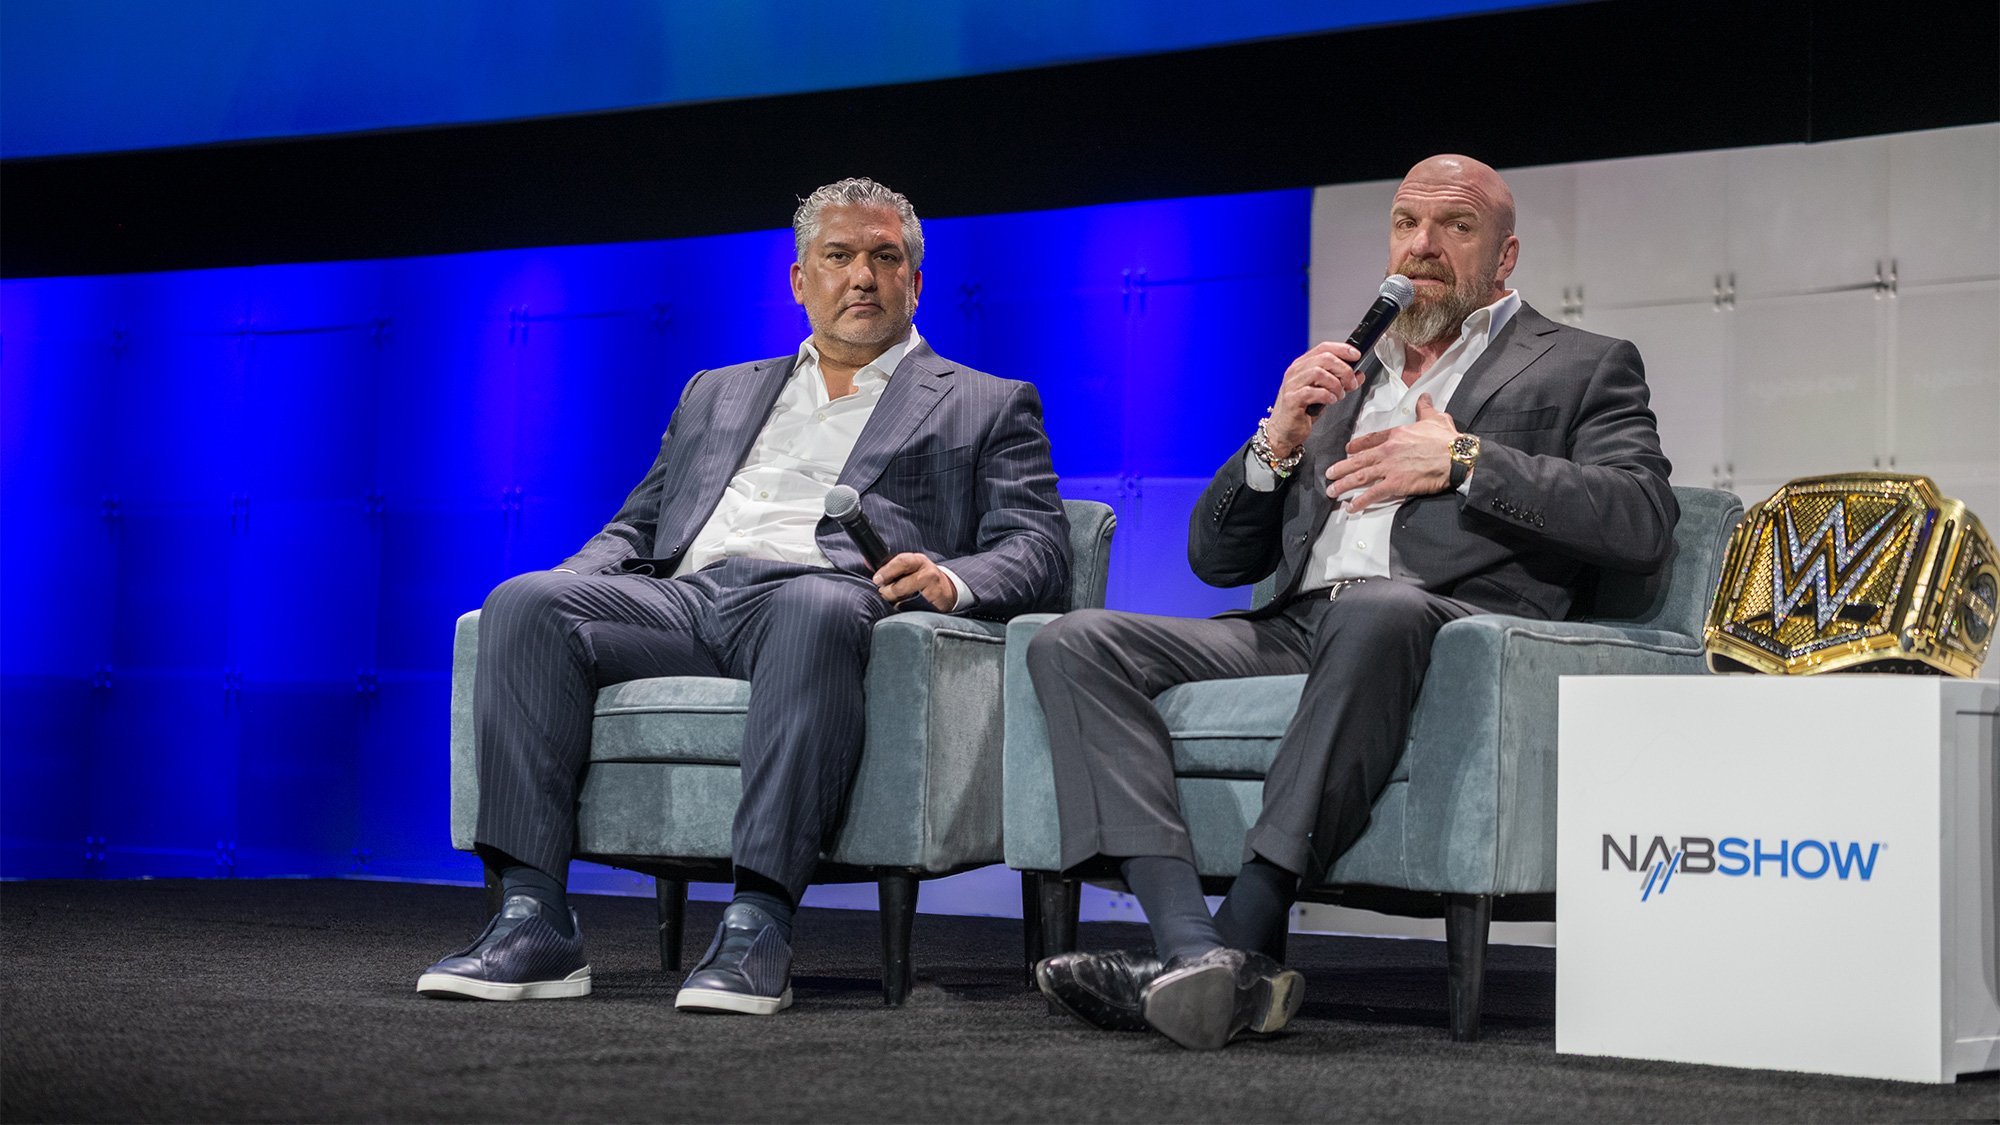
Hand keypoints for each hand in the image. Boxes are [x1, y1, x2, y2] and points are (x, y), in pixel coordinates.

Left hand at [873, 552, 955, 610]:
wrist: (947, 591)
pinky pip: (914, 607)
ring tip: (896, 600)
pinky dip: (906, 608)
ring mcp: (933, 587)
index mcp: (918, 560)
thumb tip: (867, 562)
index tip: (876, 580)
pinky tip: (907, 606)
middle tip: (884, 593)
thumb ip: (891, 566)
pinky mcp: (936, 601)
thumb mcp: (910, 568)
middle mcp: (928, 571)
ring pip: (905, 597)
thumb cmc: (922, 579)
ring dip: (895, 601)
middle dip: (888, 591)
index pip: (901, 561)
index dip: (886, 571)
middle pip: (900, 584)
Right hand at [1266, 342, 1366, 454]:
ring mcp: (1291, 385)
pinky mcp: (1291, 399)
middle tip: (1351, 383)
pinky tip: (1330, 401)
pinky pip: (1311, 392)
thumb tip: (1358, 374)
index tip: (1356, 356)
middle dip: (1344, 370)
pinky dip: (1326, 395)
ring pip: (1318, 373)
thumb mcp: (1325, 392)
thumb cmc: (1302, 410)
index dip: (1342, 349)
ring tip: (1339, 395)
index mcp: (1303, 365)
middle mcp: (1295, 371)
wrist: (1284, 431)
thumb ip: (1341, 381)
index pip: (1324, 347)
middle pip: (1324, 358)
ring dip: (1335, 384)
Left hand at [1325, 394, 1458, 511]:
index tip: (1347, 450)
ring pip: (1360, 476)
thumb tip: (1425, 396)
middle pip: (1358, 460)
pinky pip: (1373, 493)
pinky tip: (1352, 507)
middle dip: (1341, 468)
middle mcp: (1388, 451)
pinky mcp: (1396, 484)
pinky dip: (1361, 501)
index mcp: (1396, 435)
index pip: (1370, 439)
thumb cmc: (1447, 439)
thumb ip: (1425, 408)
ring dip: (1343, 485)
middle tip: (1329, 474)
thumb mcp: (1435, 417)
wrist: (1456, 457)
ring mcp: (1390, 468)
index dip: (1356, 446)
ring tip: (1332, 491)